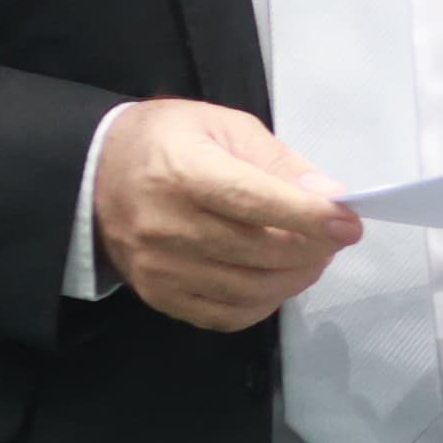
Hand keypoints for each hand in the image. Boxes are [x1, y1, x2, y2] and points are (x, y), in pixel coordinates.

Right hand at [94, 98, 364, 331]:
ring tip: (313, 257)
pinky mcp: (158, 296)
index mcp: (182, 171)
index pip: (254, 202)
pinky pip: (226, 315)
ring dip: (296, 278)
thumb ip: (278, 162)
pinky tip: (277, 279)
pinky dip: (264, 303)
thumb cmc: (167, 139)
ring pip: (248, 290)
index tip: (349, 223)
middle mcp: (165, 225)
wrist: (93, 173)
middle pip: (258, 252)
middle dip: (312, 249)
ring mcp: (158, 268)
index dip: (308, 217)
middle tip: (334, 237)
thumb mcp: (224, 126)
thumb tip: (329, 198)